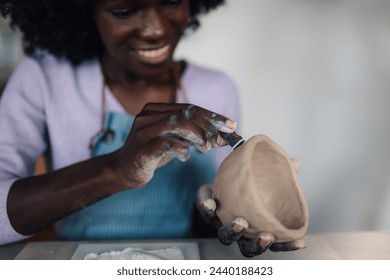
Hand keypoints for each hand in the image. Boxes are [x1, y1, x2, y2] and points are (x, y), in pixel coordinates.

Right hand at [113, 103, 236, 188]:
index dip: (212, 116)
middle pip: (185, 114)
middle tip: (220, 139)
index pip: (189, 108)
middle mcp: (147, 116)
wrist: (122, 170)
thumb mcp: (175, 141)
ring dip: (197, 135)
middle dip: (208, 126)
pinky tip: (186, 156)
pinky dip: (180, 148)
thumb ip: (194, 136)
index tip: (231, 125)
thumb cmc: (152, 153)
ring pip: (175, 124)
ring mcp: (142, 132)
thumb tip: (224, 136)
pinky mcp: (141, 150)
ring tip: (207, 146)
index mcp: (155, 109)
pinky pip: (164, 144)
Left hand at [196, 183, 306, 257]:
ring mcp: (224, 225)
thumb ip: (282, 172)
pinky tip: (210, 203)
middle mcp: (241, 232)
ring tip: (240, 222)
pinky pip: (208, 215)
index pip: (275, 243)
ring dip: (234, 232)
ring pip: (227, 237)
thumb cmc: (250, 186)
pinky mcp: (209, 214)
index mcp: (258, 228)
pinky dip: (208, 210)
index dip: (288, 245)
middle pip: (249, 248)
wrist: (221, 182)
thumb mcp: (266, 179)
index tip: (301, 242)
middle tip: (266, 235)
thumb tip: (295, 163)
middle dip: (259, 245)